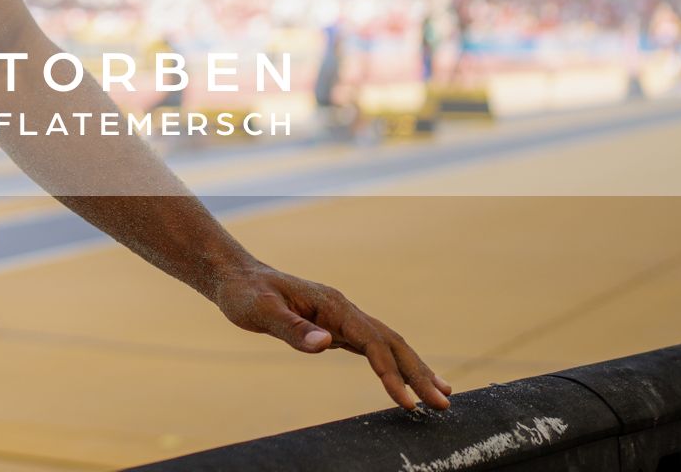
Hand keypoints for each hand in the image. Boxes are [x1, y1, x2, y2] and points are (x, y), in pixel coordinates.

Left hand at [210, 262, 451, 411]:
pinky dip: (392, 365)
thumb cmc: (245, 293)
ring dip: (413, 369)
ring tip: (441, 395)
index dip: (391, 373)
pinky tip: (404, 382)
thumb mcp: (261, 311)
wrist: (235, 277)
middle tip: (445, 403)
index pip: (372, 342)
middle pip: (391, 342)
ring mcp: (341, 318)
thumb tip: (326, 344)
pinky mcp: (335, 327)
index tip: (407, 402)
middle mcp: (343, 310)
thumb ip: (292, 328)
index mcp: (332, 305)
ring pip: (387, 344)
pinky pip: (372, 348)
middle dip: (419, 373)